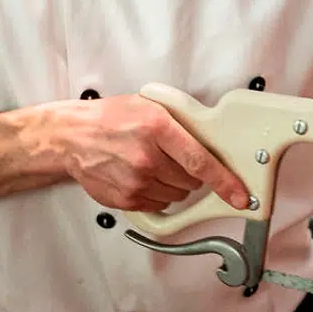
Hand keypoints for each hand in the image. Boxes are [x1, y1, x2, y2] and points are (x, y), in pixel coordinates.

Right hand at [31, 94, 252, 212]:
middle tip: (172, 159)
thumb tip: (211, 142)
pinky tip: (140, 176)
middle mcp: (147, 157)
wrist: (72, 136)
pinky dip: (155, 194)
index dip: (225, 182)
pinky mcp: (125, 199)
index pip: (201, 161)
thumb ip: (181, 123)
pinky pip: (157, 205)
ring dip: (173, 185)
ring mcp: (135, 182)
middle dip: (190, 174)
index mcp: (158, 128)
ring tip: (152, 165)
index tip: (241, 196)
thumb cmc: (111, 118)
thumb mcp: (151, 106)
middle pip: (191, 182)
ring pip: (176, 196)